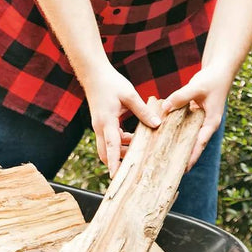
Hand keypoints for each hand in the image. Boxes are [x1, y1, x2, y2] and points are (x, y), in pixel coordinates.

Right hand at [83, 63, 158, 178]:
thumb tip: (157, 124)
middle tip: (130, 172)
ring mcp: (100, 126)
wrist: (94, 74)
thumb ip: (143, 111)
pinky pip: (111, 139)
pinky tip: (134, 138)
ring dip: (121, 151)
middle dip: (115, 163)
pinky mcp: (102, 123)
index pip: (111, 147)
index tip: (115, 177)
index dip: (113, 163)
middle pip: (105, 153)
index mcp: (107, 121)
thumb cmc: (111, 83)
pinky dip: (121, 142)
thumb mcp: (130, 95)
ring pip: (108, 147)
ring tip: (139, 150)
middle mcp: (100, 127)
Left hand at [162, 66, 231, 167]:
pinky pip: (183, 126)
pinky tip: (162, 135)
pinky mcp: (194, 115)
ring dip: (178, 145)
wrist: (219, 71)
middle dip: (183, 156)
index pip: (200, 144)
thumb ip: (181, 97)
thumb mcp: (197, 87)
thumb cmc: (212, 79)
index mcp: (211, 123)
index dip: (191, 157)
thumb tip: (164, 108)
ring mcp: (200, 121)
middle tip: (169, 169)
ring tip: (163, 157)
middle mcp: (206, 125)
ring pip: (187, 136)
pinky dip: (175, 130)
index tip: (183, 169)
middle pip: (193, 145)